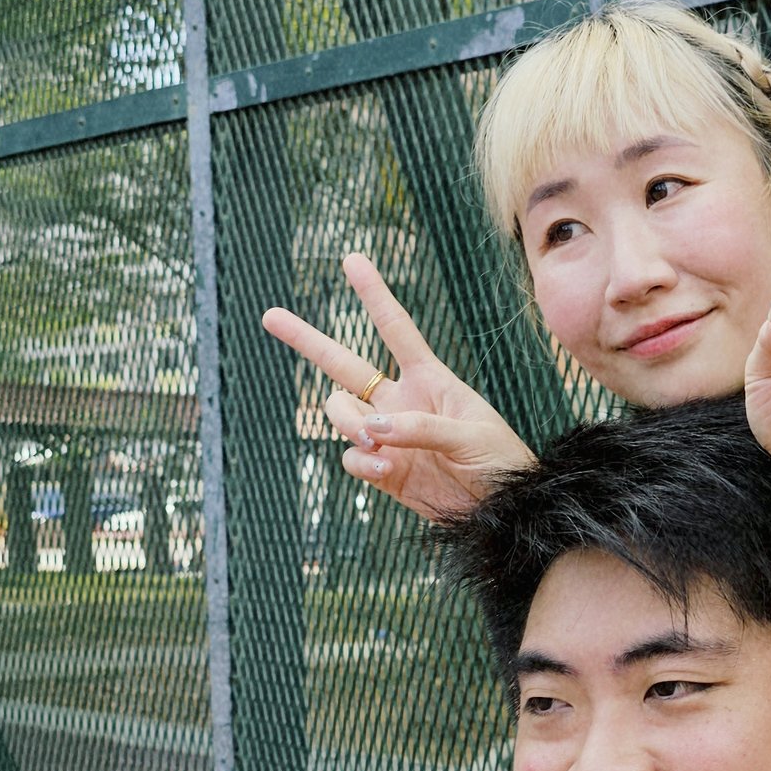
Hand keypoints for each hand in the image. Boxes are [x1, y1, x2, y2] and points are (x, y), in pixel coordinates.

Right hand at [262, 254, 535, 522]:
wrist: (501, 509)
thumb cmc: (500, 463)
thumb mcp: (472, 436)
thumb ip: (423, 427)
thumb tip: (373, 428)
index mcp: (430, 379)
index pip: (395, 329)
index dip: (374, 295)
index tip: (352, 260)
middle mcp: (400, 402)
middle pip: (343, 364)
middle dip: (306, 339)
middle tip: (269, 314)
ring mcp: (387, 436)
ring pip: (341, 414)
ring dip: (349, 424)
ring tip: (376, 443)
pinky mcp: (381, 469)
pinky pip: (351, 457)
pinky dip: (361, 462)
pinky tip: (385, 470)